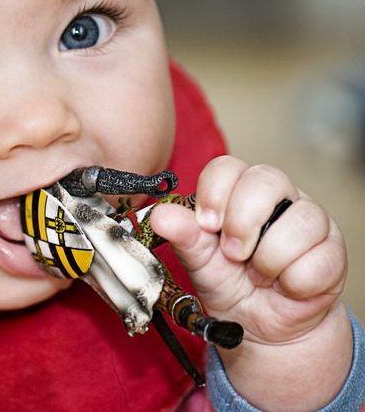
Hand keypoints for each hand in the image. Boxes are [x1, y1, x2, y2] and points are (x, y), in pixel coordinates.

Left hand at [151, 155, 350, 408]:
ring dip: (269, 261)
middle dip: (243, 224)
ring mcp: (309, 219)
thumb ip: (183, 237)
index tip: (206, 225)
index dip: (215, 193)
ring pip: (300, 220)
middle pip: (267, 180)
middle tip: (233, 255)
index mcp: (236, 191)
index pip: (227, 166)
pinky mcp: (333, 250)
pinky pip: (319, 259)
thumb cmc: (227, 283)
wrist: (259, 326)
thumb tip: (160, 216)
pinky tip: (285, 287)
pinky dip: (294, 282)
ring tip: (257, 276)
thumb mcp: (199, 262)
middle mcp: (276, 196)